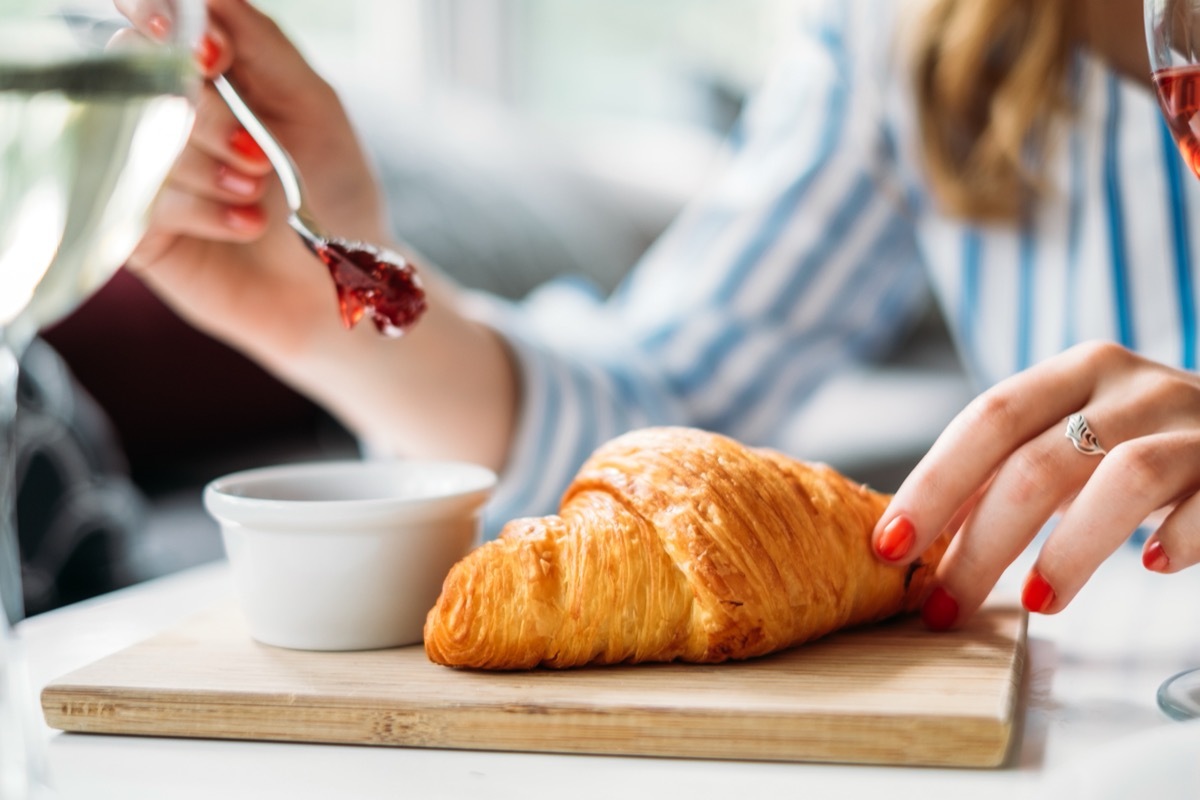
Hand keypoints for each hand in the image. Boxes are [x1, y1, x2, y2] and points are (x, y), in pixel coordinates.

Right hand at [109, 0, 518, 470]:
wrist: (343, 287)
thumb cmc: (334, 192)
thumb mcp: (312, 104)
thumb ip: (260, 39)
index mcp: (203, 72)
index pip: (152, 19)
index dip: (166, 25)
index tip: (212, 56)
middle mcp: (164, 113)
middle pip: (138, 77)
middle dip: (204, 114)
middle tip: (257, 154)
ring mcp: (145, 170)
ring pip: (138, 140)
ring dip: (207, 169)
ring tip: (258, 197)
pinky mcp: (135, 229)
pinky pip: (138, 200)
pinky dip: (199, 210)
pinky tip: (245, 225)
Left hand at [871, 341, 1199, 627]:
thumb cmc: (1145, 445)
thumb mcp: (1074, 441)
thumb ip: (1008, 474)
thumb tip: (915, 539)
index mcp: (1074, 373)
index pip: (987, 419)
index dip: (934, 483)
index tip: (890, 546)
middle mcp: (1131, 386)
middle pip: (1037, 460)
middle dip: (980, 543)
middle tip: (945, 606)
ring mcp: (1193, 422)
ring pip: (1123, 477)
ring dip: (1069, 550)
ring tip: (1035, 603)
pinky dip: (1183, 536)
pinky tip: (1154, 566)